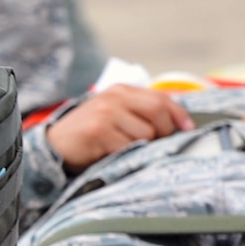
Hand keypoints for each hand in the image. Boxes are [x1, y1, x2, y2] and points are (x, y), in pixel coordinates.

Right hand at [47, 85, 192, 173]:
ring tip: (124, 149)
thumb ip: (141, 113)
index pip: (161, 98)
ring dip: (142, 147)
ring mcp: (106, 112)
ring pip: (146, 133)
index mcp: (122, 90)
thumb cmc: (92, 134)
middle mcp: (115, 97)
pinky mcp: (99, 130)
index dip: (179, 114)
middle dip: (165, 132)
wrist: (55, 145)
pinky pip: (128, 147)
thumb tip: (178, 125)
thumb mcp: (116, 115)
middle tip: (157, 145)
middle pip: (158, 112)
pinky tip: (112, 154)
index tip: (189, 129)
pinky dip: (126, 155)